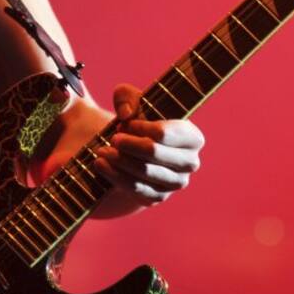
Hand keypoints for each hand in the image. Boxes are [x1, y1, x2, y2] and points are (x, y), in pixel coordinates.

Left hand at [91, 83, 204, 208]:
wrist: (137, 149)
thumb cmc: (140, 119)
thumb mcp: (132, 100)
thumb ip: (126, 96)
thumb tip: (125, 114)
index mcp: (192, 137)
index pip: (164, 133)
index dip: (140, 128)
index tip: (124, 123)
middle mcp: (190, 163)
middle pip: (154, 153)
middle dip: (128, 144)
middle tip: (112, 138)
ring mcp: (175, 183)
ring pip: (143, 172)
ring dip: (119, 160)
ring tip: (102, 150)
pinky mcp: (158, 197)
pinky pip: (135, 189)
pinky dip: (115, 176)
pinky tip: (101, 165)